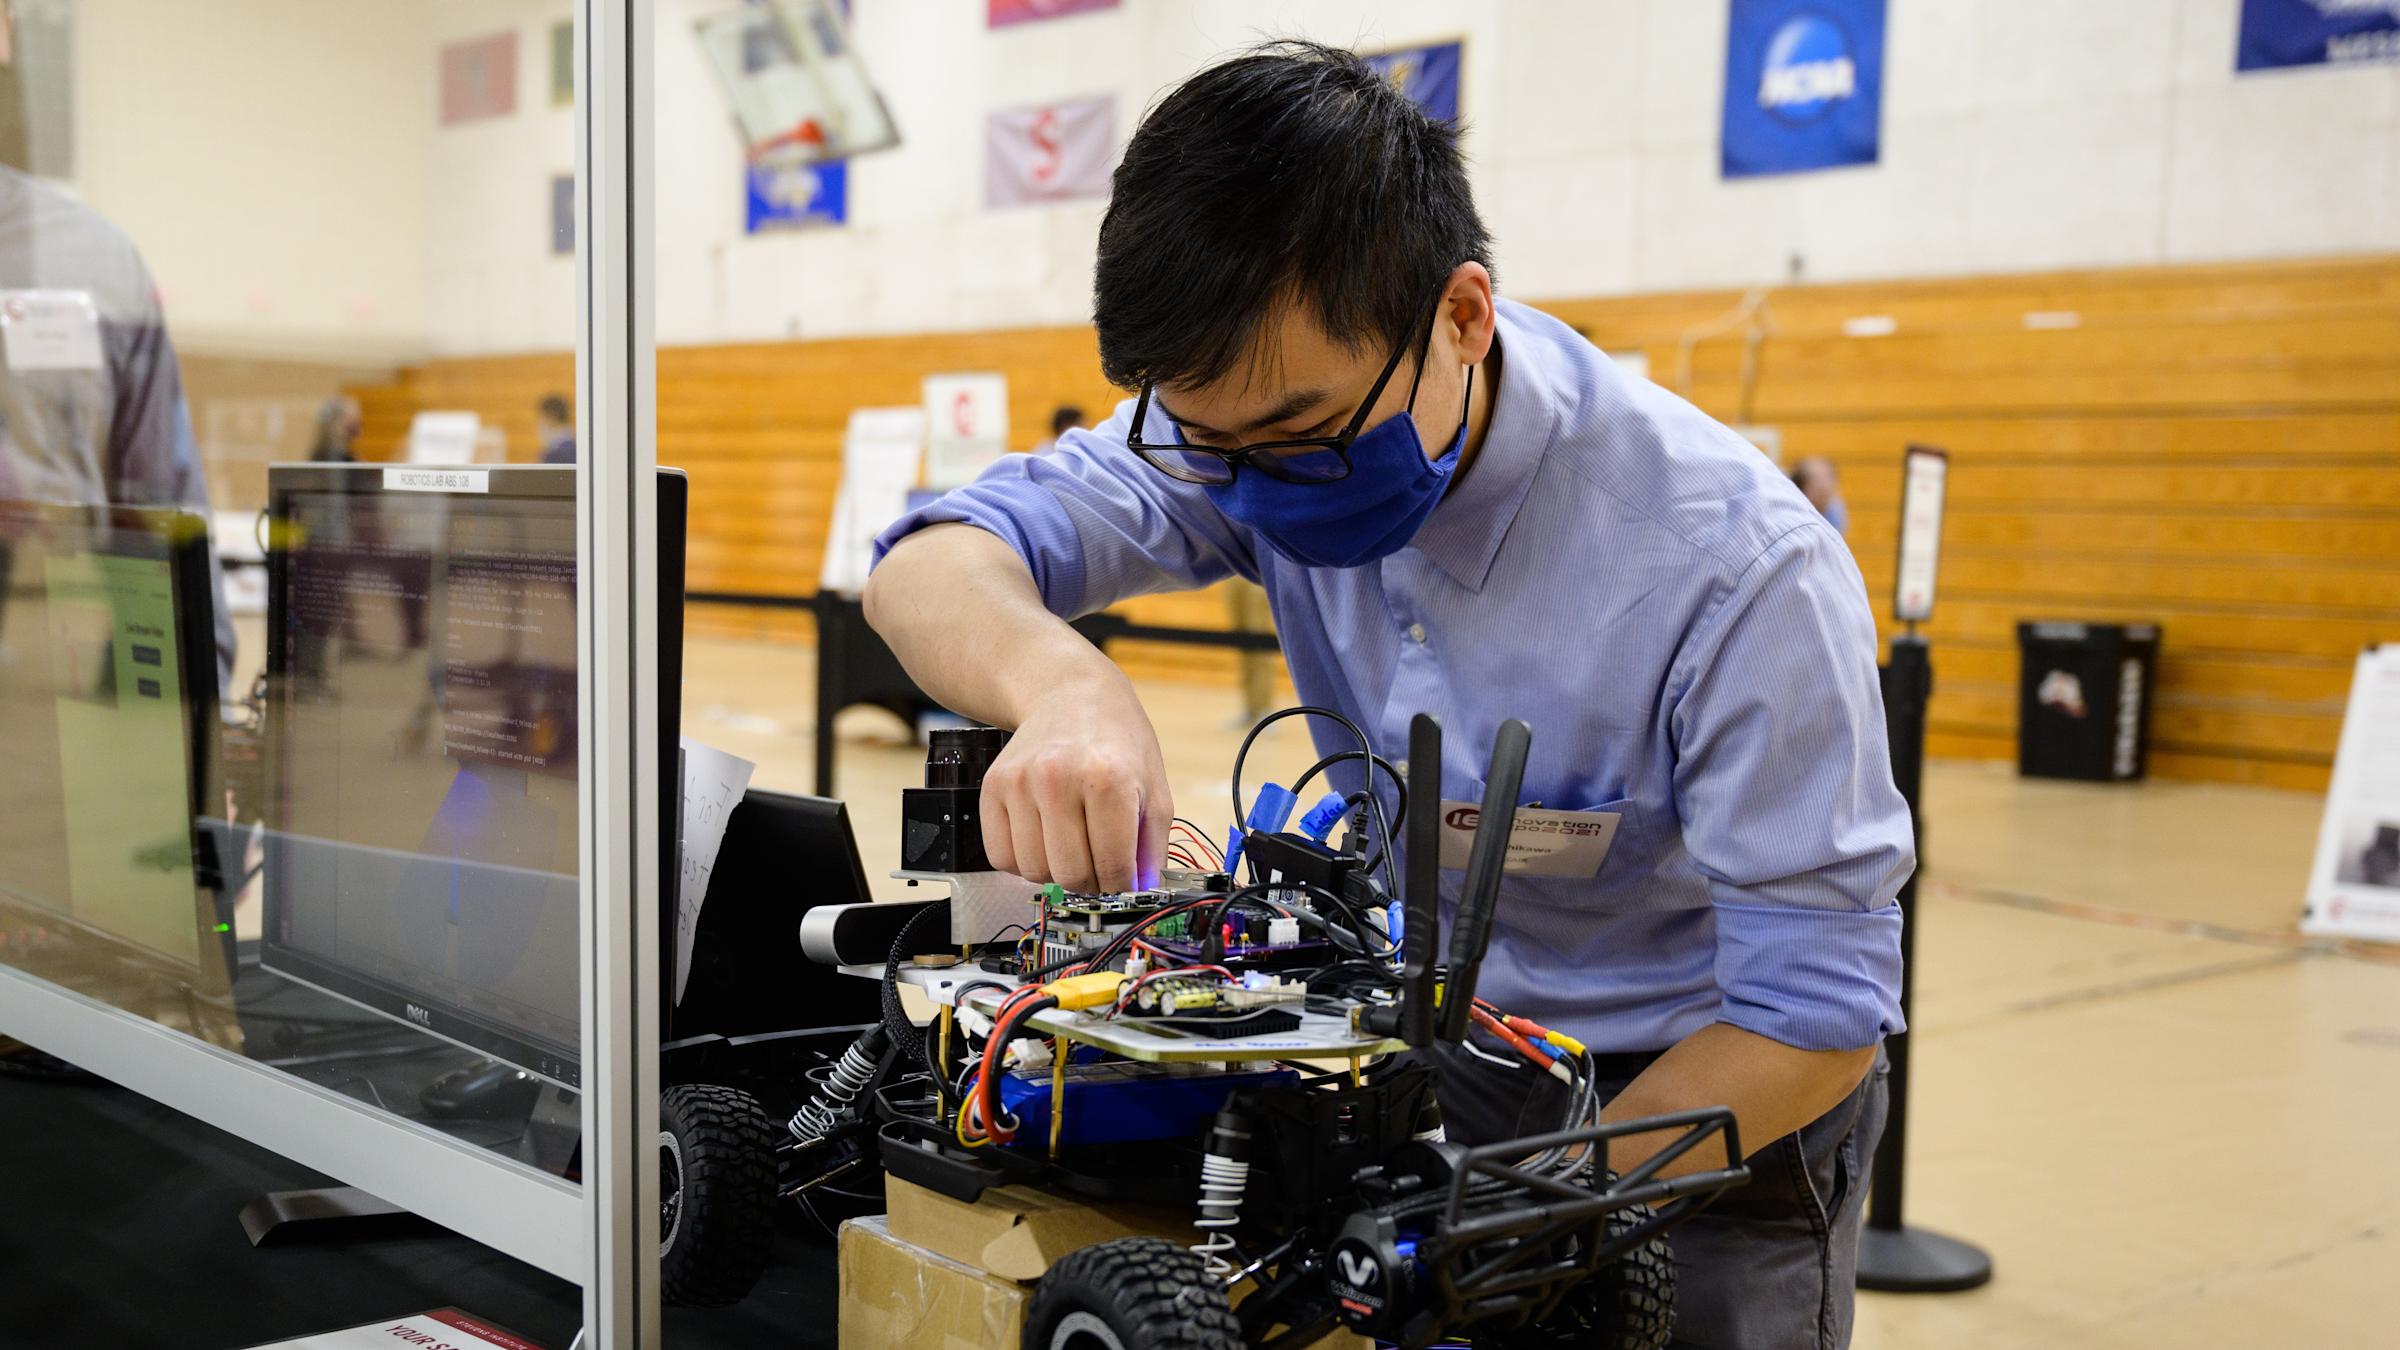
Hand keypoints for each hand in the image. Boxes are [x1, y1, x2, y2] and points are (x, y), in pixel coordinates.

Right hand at [979, 671, 1170, 893]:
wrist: (1068, 694)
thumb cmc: (1116, 742)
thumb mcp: (1154, 788)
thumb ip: (1151, 848)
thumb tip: (1139, 896)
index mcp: (1109, 778)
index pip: (1113, 866)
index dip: (1121, 887)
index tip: (1122, 883)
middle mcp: (1059, 777)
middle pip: (1070, 875)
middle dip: (1090, 882)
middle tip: (1098, 865)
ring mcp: (1020, 782)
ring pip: (1033, 871)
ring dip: (1055, 871)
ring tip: (1071, 844)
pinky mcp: (992, 788)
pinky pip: (1001, 857)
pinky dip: (1023, 860)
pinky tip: (1043, 837)